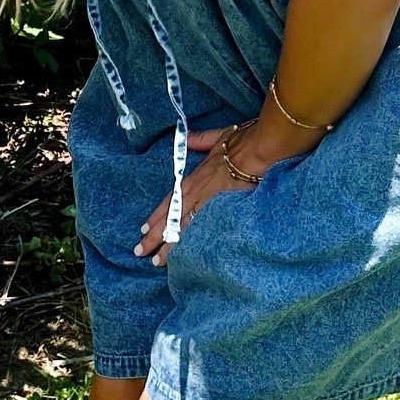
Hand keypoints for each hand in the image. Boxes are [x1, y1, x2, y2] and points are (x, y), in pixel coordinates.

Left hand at [136, 123, 267, 267]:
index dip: (156, 216)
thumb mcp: (217, 138)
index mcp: (195, 178)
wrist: (259, 150)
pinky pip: (204, 231)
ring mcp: (209, 203)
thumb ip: (200, 140)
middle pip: (170, 218)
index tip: (143, 230)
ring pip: (184, 228)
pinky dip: (193, 244)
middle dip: (155, 236)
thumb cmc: (241, 142)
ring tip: (158, 262)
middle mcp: (197, 192)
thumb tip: (188, 138)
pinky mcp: (223, 211)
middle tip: (140, 252)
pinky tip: (186, 258)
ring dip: (170, 246)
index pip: (169, 200)